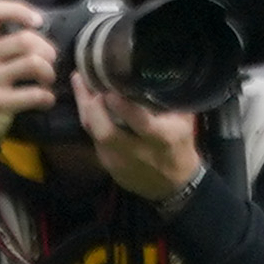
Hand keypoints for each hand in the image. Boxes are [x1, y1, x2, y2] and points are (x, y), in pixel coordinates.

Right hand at [0, 0, 56, 144]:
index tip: (37, 22)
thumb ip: (7, 42)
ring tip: (47, 82)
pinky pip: (36, 94)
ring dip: (50, 74)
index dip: (19, 10)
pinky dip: (47, 98)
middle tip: (50, 64)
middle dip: (48, 51)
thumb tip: (41, 29)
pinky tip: (44, 100)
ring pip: (35, 64)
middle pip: (26, 39)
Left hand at [76, 74, 201, 204]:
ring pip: (93, 133)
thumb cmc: (180, 148)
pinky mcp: (107, 165)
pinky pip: (93, 138)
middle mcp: (137, 151)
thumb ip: (168, 103)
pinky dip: (90, 119)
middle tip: (86, 78)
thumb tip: (149, 78)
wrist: (173, 186)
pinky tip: (88, 104)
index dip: (123, 106)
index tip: (111, 88)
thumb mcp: (184, 124)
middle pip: (105, 130)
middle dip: (92, 104)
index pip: (139, 122)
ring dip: (84, 107)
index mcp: (162, 139)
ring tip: (79, 82)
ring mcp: (118, 160)